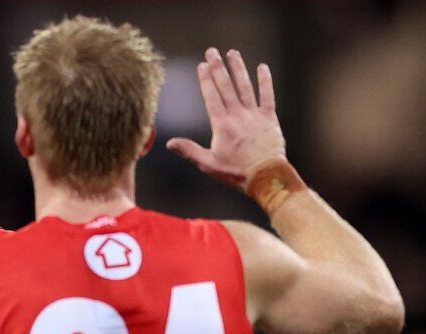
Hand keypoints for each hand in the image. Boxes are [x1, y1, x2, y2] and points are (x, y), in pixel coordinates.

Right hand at [166, 48, 286, 191]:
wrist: (265, 176)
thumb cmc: (235, 172)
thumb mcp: (208, 164)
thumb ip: (189, 150)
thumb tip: (169, 143)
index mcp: (222, 125)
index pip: (211, 97)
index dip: (206, 80)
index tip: (202, 65)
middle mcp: (237, 116)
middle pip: (226, 87)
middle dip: (218, 68)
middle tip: (212, 52)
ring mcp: (254, 115)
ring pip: (245, 87)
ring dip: (238, 69)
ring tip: (232, 53)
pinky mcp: (269, 118)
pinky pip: (267, 96)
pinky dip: (265, 81)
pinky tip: (262, 67)